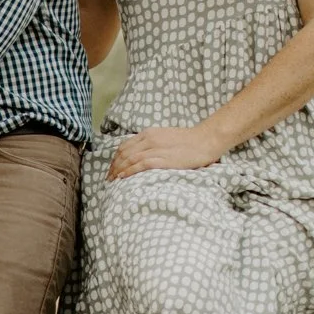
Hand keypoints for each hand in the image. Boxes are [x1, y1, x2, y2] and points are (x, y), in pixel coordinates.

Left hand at [107, 126, 227, 179]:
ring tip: (112, 180)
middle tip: (108, 178)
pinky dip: (129, 171)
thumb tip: (140, 155)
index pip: (124, 146)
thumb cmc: (188, 141)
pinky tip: (122, 177)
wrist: (205, 140)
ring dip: (118, 170)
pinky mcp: (162, 159)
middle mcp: (149, 139)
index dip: (115, 158)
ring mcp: (155, 149)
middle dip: (113, 166)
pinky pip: (140, 165)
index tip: (112, 168)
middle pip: (123, 153)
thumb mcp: (165, 137)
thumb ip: (152, 144)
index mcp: (149, 133)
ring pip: (129, 159)